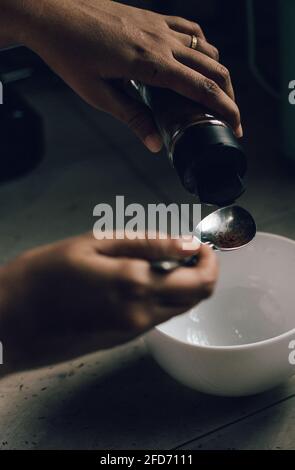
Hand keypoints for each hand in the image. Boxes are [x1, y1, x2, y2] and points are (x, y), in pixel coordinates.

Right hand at [0, 232, 217, 372]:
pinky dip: (165, 295)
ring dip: (184, 283)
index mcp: (136, 284)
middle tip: (187, 249)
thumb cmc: (44, 274)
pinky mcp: (125, 337)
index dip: (210, 259)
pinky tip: (144, 277)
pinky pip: (160, 315)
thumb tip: (188, 244)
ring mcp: (134, 329)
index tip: (201, 243)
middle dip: (202, 271)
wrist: (13, 320)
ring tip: (163, 259)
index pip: (200, 280)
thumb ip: (147, 243)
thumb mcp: (94, 243)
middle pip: (197, 297)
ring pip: (181, 308)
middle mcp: (142, 312)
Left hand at [6, 0, 241, 150]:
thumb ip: (132, 118)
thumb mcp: (98, 94)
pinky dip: (202, 48)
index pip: (201, 89)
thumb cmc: (69, 53)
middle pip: (213, 69)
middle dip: (228, 95)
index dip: (225, 109)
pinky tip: (198, 60)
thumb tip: (155, 143)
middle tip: (230, 117)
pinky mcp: (152, 17)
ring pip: (206, 49)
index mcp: (150, 64)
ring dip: (217, 73)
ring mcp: (159, 26)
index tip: (236, 125)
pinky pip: (190, 30)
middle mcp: (161, 42)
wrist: (52, 12)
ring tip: (215, 95)